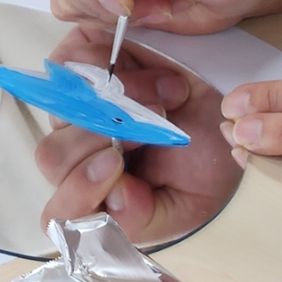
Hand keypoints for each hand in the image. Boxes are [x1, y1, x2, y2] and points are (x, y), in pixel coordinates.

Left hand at [35, 26, 243, 244]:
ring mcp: (72, 111)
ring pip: (62, 111)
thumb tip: (115, 197)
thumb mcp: (186, 205)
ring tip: (166, 100)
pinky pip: (70, 64)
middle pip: (52, 157)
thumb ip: (143, 217)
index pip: (59, 213)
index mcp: (95, 198)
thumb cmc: (204, 161)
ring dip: (119, 103)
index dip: (80, 192)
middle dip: (101, 140)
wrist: (228, 111)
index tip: (118, 165)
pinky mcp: (77, 66)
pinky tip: (151, 77)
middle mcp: (76, 156)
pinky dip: (113, 67)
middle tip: (152, 125)